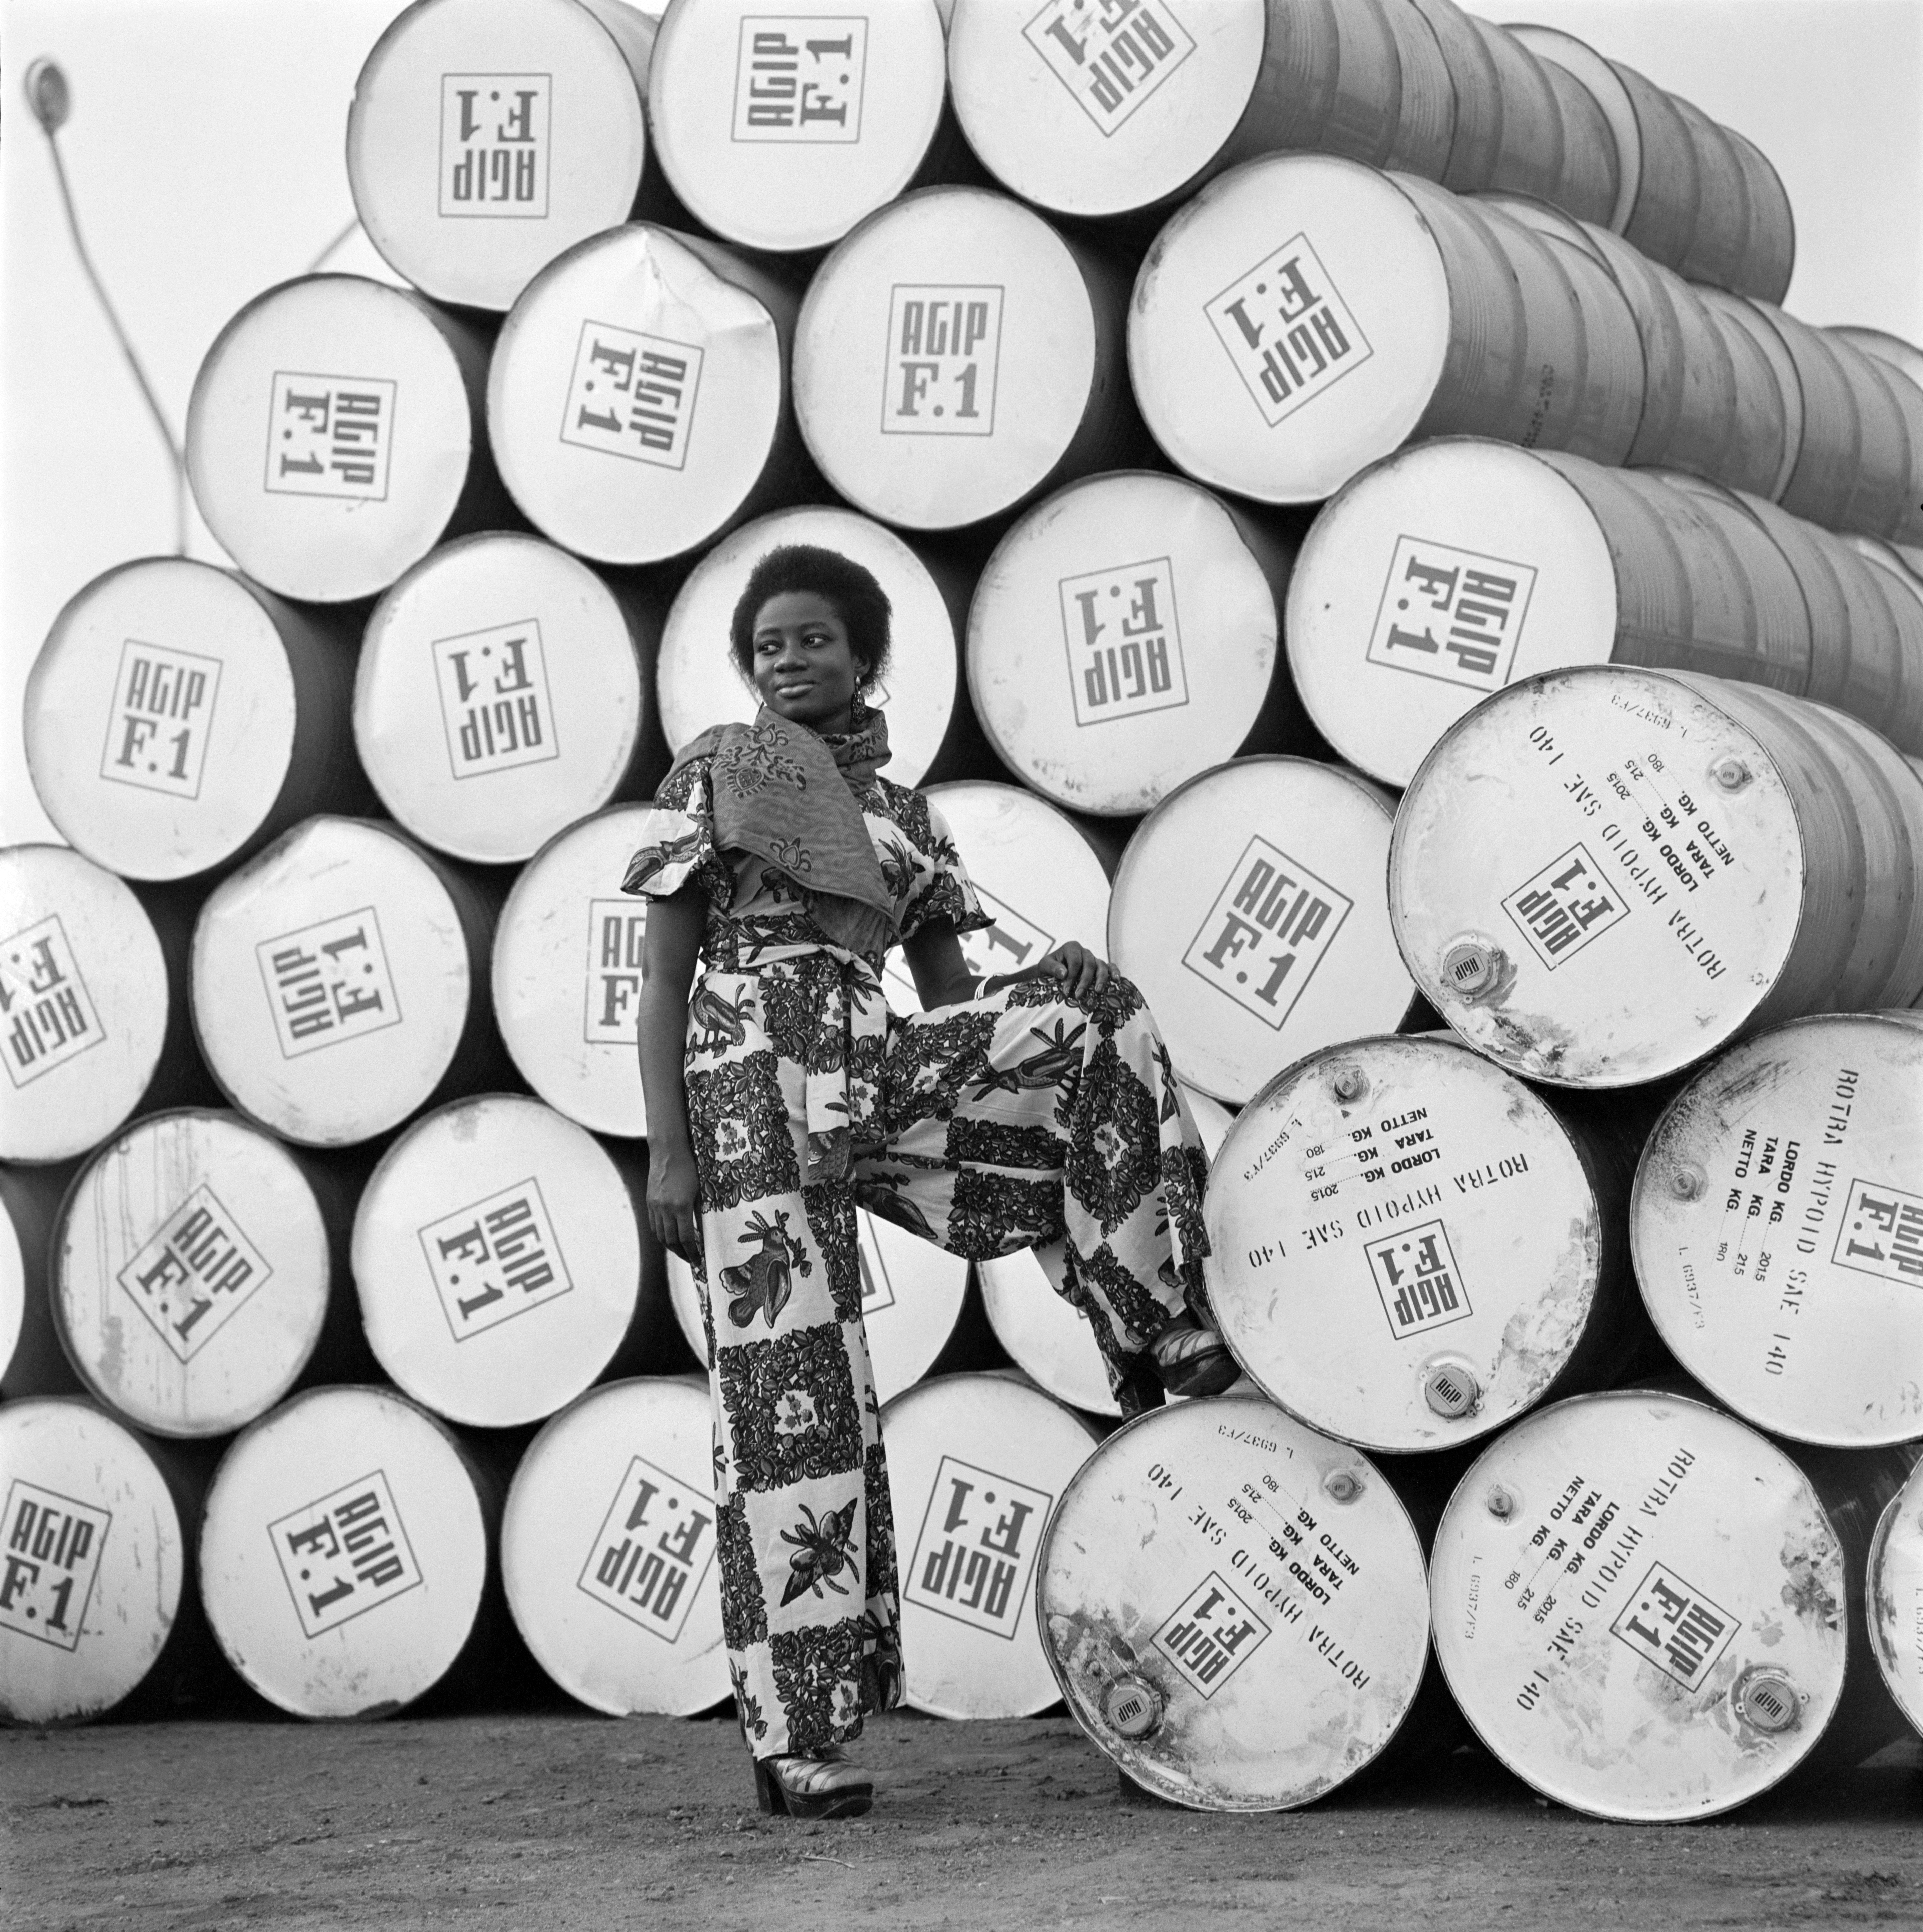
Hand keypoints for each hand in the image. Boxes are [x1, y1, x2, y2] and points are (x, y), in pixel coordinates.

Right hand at [646, 1144, 703, 1263]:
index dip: (692, 1252)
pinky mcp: (650, 1201)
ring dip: (670, 1246)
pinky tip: (668, 1235)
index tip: (698, 1260)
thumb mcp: (699, 1189)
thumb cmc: (689, 1166)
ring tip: (680, 1250)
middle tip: (690, 1259)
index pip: (686, 1238)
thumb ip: (699, 1210)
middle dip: (681, 1253)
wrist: (668, 1150)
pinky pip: (654, 1224)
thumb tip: (702, 1229)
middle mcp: (665, 1209)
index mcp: (680, 1206)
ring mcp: (655, 1206)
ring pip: (660, 1235)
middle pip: (671, 1241)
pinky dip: (661, 1234)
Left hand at [1035, 941, 1111, 1000]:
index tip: (1066, 991)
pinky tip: (1116, 980)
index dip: (1072, 977)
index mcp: (1071, 947)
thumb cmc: (1049, 967)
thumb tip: (1063, 973)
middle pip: (1089, 965)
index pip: (1075, 962)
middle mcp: (1084, 951)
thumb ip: (1052, 967)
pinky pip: (1110, 966)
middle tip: (1078, 996)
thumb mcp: (1044, 965)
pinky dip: (1114, 972)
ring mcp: (1093, 958)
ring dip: (1101, 979)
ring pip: (1101, 966)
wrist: (1052, 970)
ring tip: (1098, 991)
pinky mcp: (1099, 966)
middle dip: (1084, 981)